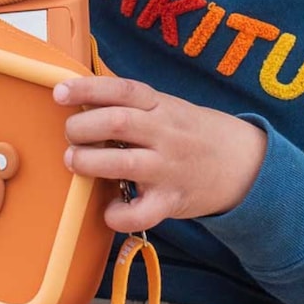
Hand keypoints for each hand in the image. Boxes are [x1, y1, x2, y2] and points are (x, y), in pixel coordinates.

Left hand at [53, 76, 266, 233]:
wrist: (243, 163)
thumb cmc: (191, 132)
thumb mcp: (167, 107)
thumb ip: (131, 106)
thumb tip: (79, 99)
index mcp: (161, 105)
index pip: (122, 89)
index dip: (87, 89)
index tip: (60, 92)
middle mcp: (165, 133)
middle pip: (117, 122)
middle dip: (82, 127)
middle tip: (71, 134)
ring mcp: (169, 168)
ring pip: (123, 163)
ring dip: (89, 163)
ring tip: (75, 161)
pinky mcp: (171, 201)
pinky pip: (140, 213)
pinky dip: (117, 215)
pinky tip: (108, 210)